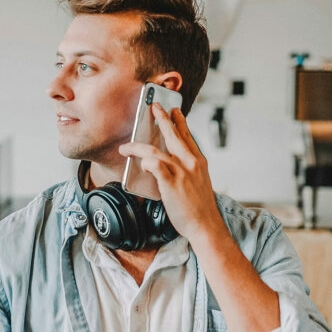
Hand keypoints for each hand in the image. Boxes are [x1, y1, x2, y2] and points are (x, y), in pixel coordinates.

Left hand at [119, 103, 223, 242]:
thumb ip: (187, 170)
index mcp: (198, 162)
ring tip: (126, 146)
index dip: (180, 122)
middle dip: (162, 119)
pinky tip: (140, 163)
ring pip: (155, 151)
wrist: (205, 224)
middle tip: (154, 107)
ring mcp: (180, 172)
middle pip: (173, 135)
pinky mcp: (171, 184)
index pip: (187, 136)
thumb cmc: (200, 207)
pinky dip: (146, 162)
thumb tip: (169, 164)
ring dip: (137, 147)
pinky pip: (155, 166)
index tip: (175, 111)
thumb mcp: (199, 181)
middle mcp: (190, 163)